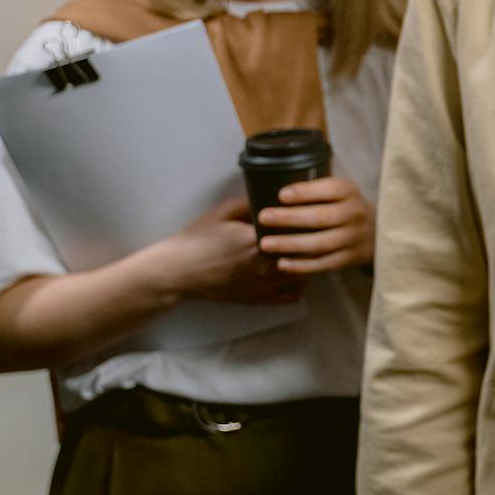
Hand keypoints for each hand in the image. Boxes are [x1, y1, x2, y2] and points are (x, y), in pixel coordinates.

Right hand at [150, 197, 301, 304]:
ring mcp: (263, 285)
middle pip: (305, 253)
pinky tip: (295, 271)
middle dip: (312, 241)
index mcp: (256, 239)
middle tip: (316, 230)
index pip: (296, 229)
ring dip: (309, 262)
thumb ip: (250, 201)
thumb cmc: (198, 238)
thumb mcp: (222, 212)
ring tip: (308, 250)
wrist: (178, 272)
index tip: (312, 213)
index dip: (308, 221)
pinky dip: (299, 284)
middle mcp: (264, 264)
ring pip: (303, 274)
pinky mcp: (258, 300)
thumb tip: (275, 194)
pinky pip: (292, 295)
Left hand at [255, 175, 375, 274]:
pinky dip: (302, 265)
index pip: (330, 189)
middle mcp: (354, 213)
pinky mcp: (350, 258)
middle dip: (290, 218)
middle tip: (263, 217)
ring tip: (265, 243)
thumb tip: (271, 187)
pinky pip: (324, 263)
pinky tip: (282, 263)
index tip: (281, 195)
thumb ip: (315, 189)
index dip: (306, 192)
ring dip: (291, 244)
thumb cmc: (343, 206)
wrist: (377, 231)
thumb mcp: (338, 191)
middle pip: (322, 217)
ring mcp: (353, 238)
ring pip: (321, 243)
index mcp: (349, 191)